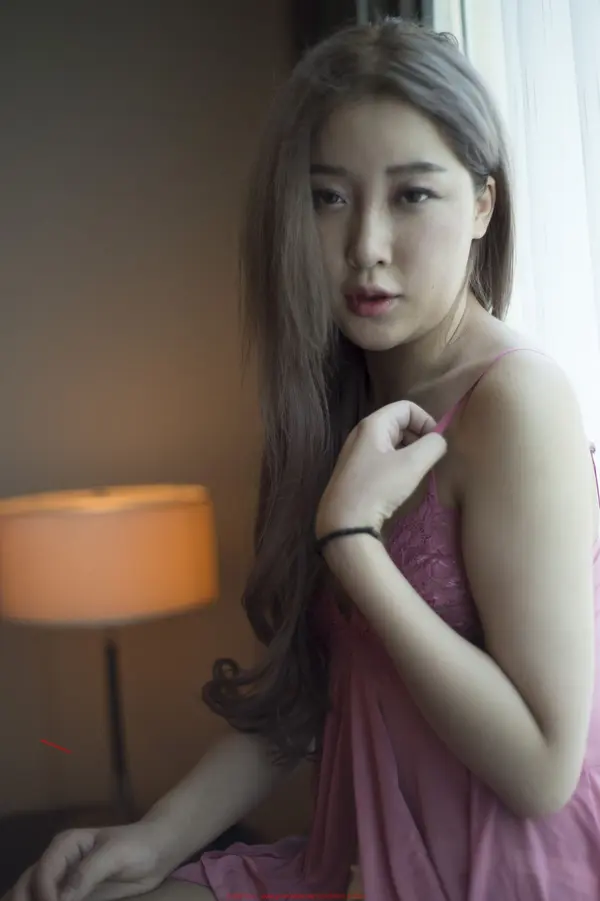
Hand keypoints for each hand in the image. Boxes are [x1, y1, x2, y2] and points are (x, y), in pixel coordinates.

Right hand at [9, 821, 169, 900]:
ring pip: (30, 894)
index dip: (45, 892)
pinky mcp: (68, 895)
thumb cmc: (138, 846)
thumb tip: (62, 898)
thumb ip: (89, 872)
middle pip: (27, 883)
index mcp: (66, 844)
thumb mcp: (116, 854)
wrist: (155, 852)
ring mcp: (60, 879)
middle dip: (24, 899)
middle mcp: (57, 861)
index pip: (44, 871)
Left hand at [316, 401, 446, 537]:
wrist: (344, 522)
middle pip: (398, 424)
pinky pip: (382, 459)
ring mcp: (355, 454)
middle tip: (429, 460)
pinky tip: (400, 484)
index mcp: (372, 424)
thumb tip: (439, 440)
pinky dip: (396, 464)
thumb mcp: (412, 464)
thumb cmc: (378, 487)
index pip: (407, 408)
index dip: (426, 421)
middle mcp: (361, 434)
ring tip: (417, 472)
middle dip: (418, 437)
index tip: (435, 444)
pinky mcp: (354, 472)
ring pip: (391, 443)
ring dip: (409, 453)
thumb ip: (433, 445)